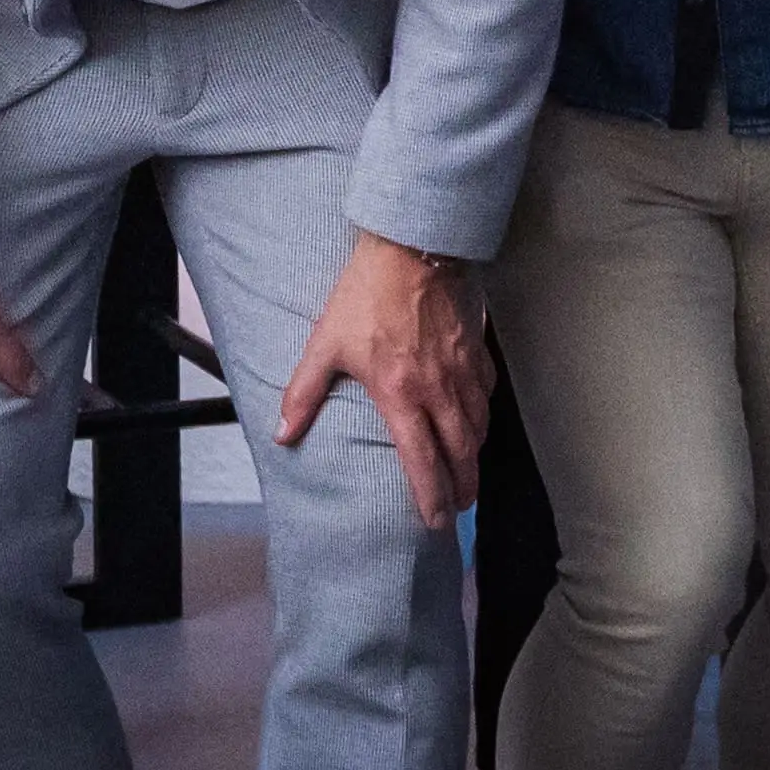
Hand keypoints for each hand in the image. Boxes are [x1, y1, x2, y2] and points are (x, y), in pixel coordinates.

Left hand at [282, 231, 487, 528]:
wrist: (413, 247)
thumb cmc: (367, 294)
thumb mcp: (326, 343)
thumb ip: (304, 393)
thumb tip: (282, 434)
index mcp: (399, 395)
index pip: (421, 461)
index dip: (430, 497)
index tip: (436, 522)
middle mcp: (437, 390)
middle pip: (460, 453)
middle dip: (462, 487)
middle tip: (459, 508)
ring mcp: (462, 371)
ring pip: (478, 427)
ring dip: (474, 456)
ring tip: (468, 474)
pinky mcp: (476, 350)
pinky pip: (486, 394)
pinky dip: (483, 416)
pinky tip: (477, 421)